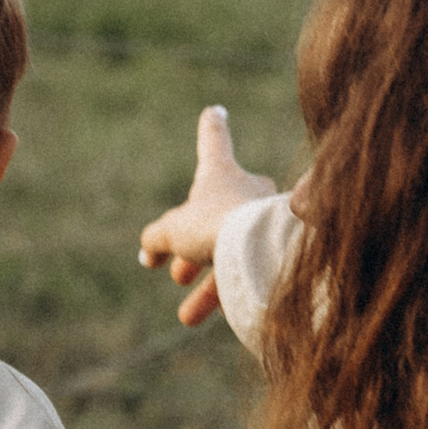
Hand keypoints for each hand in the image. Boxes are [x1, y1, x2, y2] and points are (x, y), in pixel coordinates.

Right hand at [138, 105, 278, 328]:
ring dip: (207, 283)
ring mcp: (265, 220)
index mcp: (222, 174)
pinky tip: (209, 317)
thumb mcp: (174, 230)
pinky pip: (250, 272)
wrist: (263, 249)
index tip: (214, 111)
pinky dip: (227, 294)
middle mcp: (249, 191)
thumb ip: (157, 238)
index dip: (210, 127)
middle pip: (217, 215)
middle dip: (192, 249)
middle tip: (176, 274)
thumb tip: (148, 252)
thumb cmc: (216, 225)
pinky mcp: (280, 250)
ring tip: (188, 316)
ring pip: (232, 251)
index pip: (214, 142)